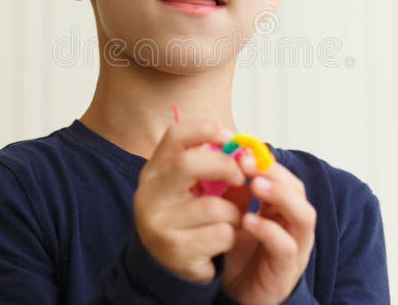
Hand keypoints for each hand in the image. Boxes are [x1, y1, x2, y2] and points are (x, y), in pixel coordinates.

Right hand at [133, 120, 245, 282]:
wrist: (169, 267)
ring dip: (234, 212)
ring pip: (213, 206)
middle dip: (224, 166)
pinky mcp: (175, 250)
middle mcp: (149, 194)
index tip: (230, 138)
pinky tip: (222, 241)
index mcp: (154, 171)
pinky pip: (220, 234)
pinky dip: (231, 236)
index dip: (206, 130)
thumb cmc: (190, 218)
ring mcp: (158, 223)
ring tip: (231, 219)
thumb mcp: (194, 186)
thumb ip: (214, 164)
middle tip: (240, 177)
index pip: (175, 136)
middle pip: (188, 164)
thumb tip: (248, 149)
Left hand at [220, 153, 316, 303]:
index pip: (283, 177)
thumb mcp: (233, 217)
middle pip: (298, 191)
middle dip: (274, 173)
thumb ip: (234, 193)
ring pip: (303, 215)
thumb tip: (222, 159)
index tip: (242, 151)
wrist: (236, 297)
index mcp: (281, 209)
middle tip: (247, 163)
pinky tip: (248, 221)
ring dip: (280, 196)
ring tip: (255, 185)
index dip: (265, 162)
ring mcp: (295, 247)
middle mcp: (293, 225)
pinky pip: (286, 246)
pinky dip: (269, 230)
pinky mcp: (287, 270)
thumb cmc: (237, 256)